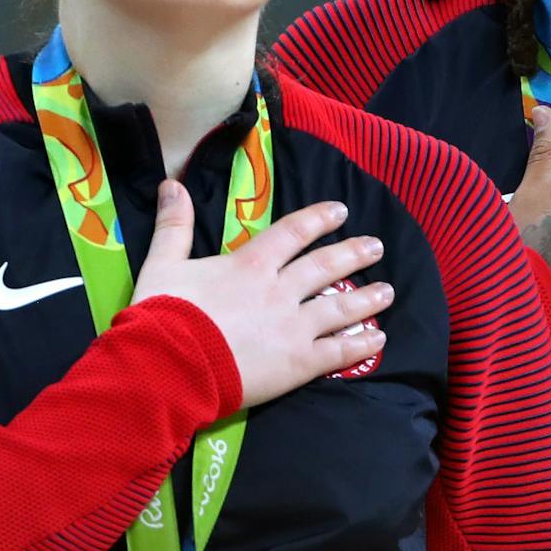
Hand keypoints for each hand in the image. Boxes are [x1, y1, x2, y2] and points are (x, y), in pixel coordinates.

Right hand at [133, 186, 391, 408]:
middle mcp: (280, 291)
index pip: (293, 233)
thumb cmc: (162, 316)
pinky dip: (361, 344)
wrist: (168, 366)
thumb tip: (171, 185)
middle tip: (377, 247)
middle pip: (326, 267)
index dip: (318, 219)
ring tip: (388, 291)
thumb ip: (173, 226)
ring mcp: (294, 327)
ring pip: (340, 306)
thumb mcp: (161, 263)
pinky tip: (378, 338)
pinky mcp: (299, 363)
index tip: (341, 210)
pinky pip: (339, 351)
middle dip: (354, 254)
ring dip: (367, 298)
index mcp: (250, 265)